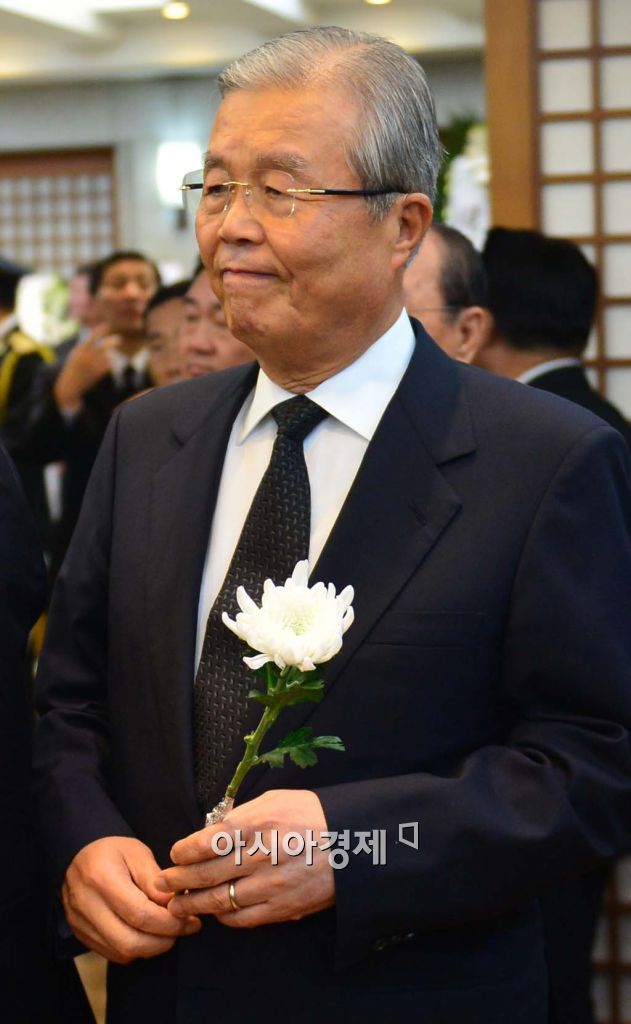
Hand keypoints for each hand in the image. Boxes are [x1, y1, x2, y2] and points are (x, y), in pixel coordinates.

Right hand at [54, 325, 119, 410]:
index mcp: (79, 350)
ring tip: (96, 363)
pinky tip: (100, 369)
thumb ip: (86, 347)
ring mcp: (94, 366)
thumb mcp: (76, 355)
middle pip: (104, 347)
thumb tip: (100, 341)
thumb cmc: (74, 368)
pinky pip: (109, 365)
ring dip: (106, 358)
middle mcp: (87, 357)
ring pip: (108, 357)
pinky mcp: (99, 373)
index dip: (99, 332)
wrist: (70, 385)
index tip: (106, 326)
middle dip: (112, 342)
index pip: (91, 338)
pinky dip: (107, 365)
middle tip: (119, 339)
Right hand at [63, 836, 200, 963]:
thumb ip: (156, 881)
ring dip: (151, 948)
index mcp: (102, 878)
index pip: (140, 915)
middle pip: (129, 942)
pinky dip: (135, 950)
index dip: (169, 923)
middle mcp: (87, 904)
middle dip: (163, 942)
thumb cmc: (112, 850)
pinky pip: (112, 954)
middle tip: (183, 930)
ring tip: (168, 932)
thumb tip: (173, 906)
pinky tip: (148, 934)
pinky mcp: (81, 934)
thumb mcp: (138, 853)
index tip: (190, 921)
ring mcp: (80, 923)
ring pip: (121, 953)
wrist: (79, 854)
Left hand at [156, 790, 334, 929]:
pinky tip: (215, 913)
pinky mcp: (282, 908)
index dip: (184, 851)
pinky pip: (242, 919)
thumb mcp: (275, 800)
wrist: (352, 843)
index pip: (206, 841)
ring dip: (193, 904)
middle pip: (206, 874)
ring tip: (178, 904)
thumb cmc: (311, 815)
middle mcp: (260, 856)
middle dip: (178, 880)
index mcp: (256, 824)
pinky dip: (223, 918)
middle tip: (163, 882)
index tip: (175, 853)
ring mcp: (271, 885)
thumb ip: (242, 814)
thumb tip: (212, 830)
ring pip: (219, 901)